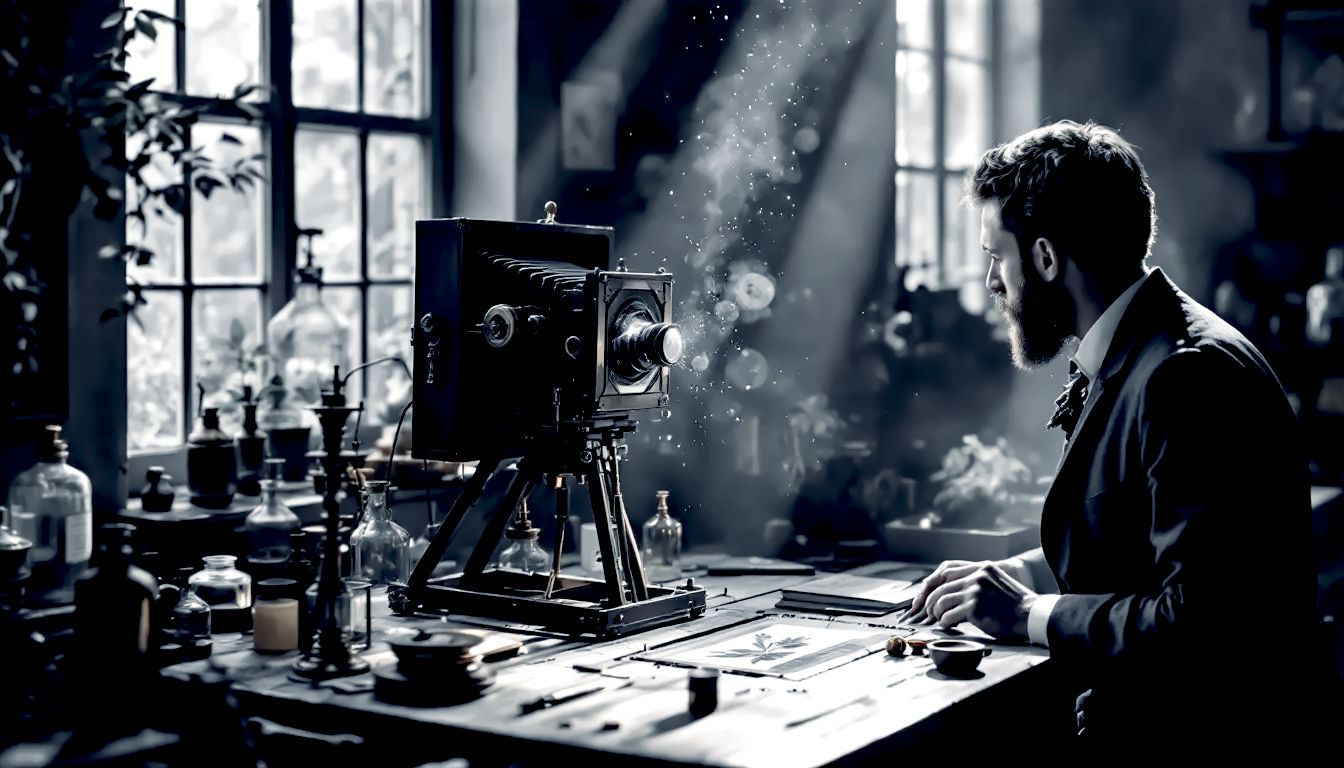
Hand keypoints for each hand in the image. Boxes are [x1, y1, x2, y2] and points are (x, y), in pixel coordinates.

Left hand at [898, 559, 1035, 638]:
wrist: (1032, 615)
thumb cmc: (1015, 604)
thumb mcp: (997, 581)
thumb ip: (978, 580)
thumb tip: (953, 589)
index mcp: (982, 568)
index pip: (947, 570)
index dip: (933, 582)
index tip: (926, 592)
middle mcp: (977, 576)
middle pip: (940, 586)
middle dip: (930, 600)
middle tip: (929, 611)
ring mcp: (975, 591)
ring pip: (941, 601)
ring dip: (937, 613)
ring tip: (940, 619)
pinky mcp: (974, 607)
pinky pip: (948, 615)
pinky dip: (945, 622)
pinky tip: (949, 625)